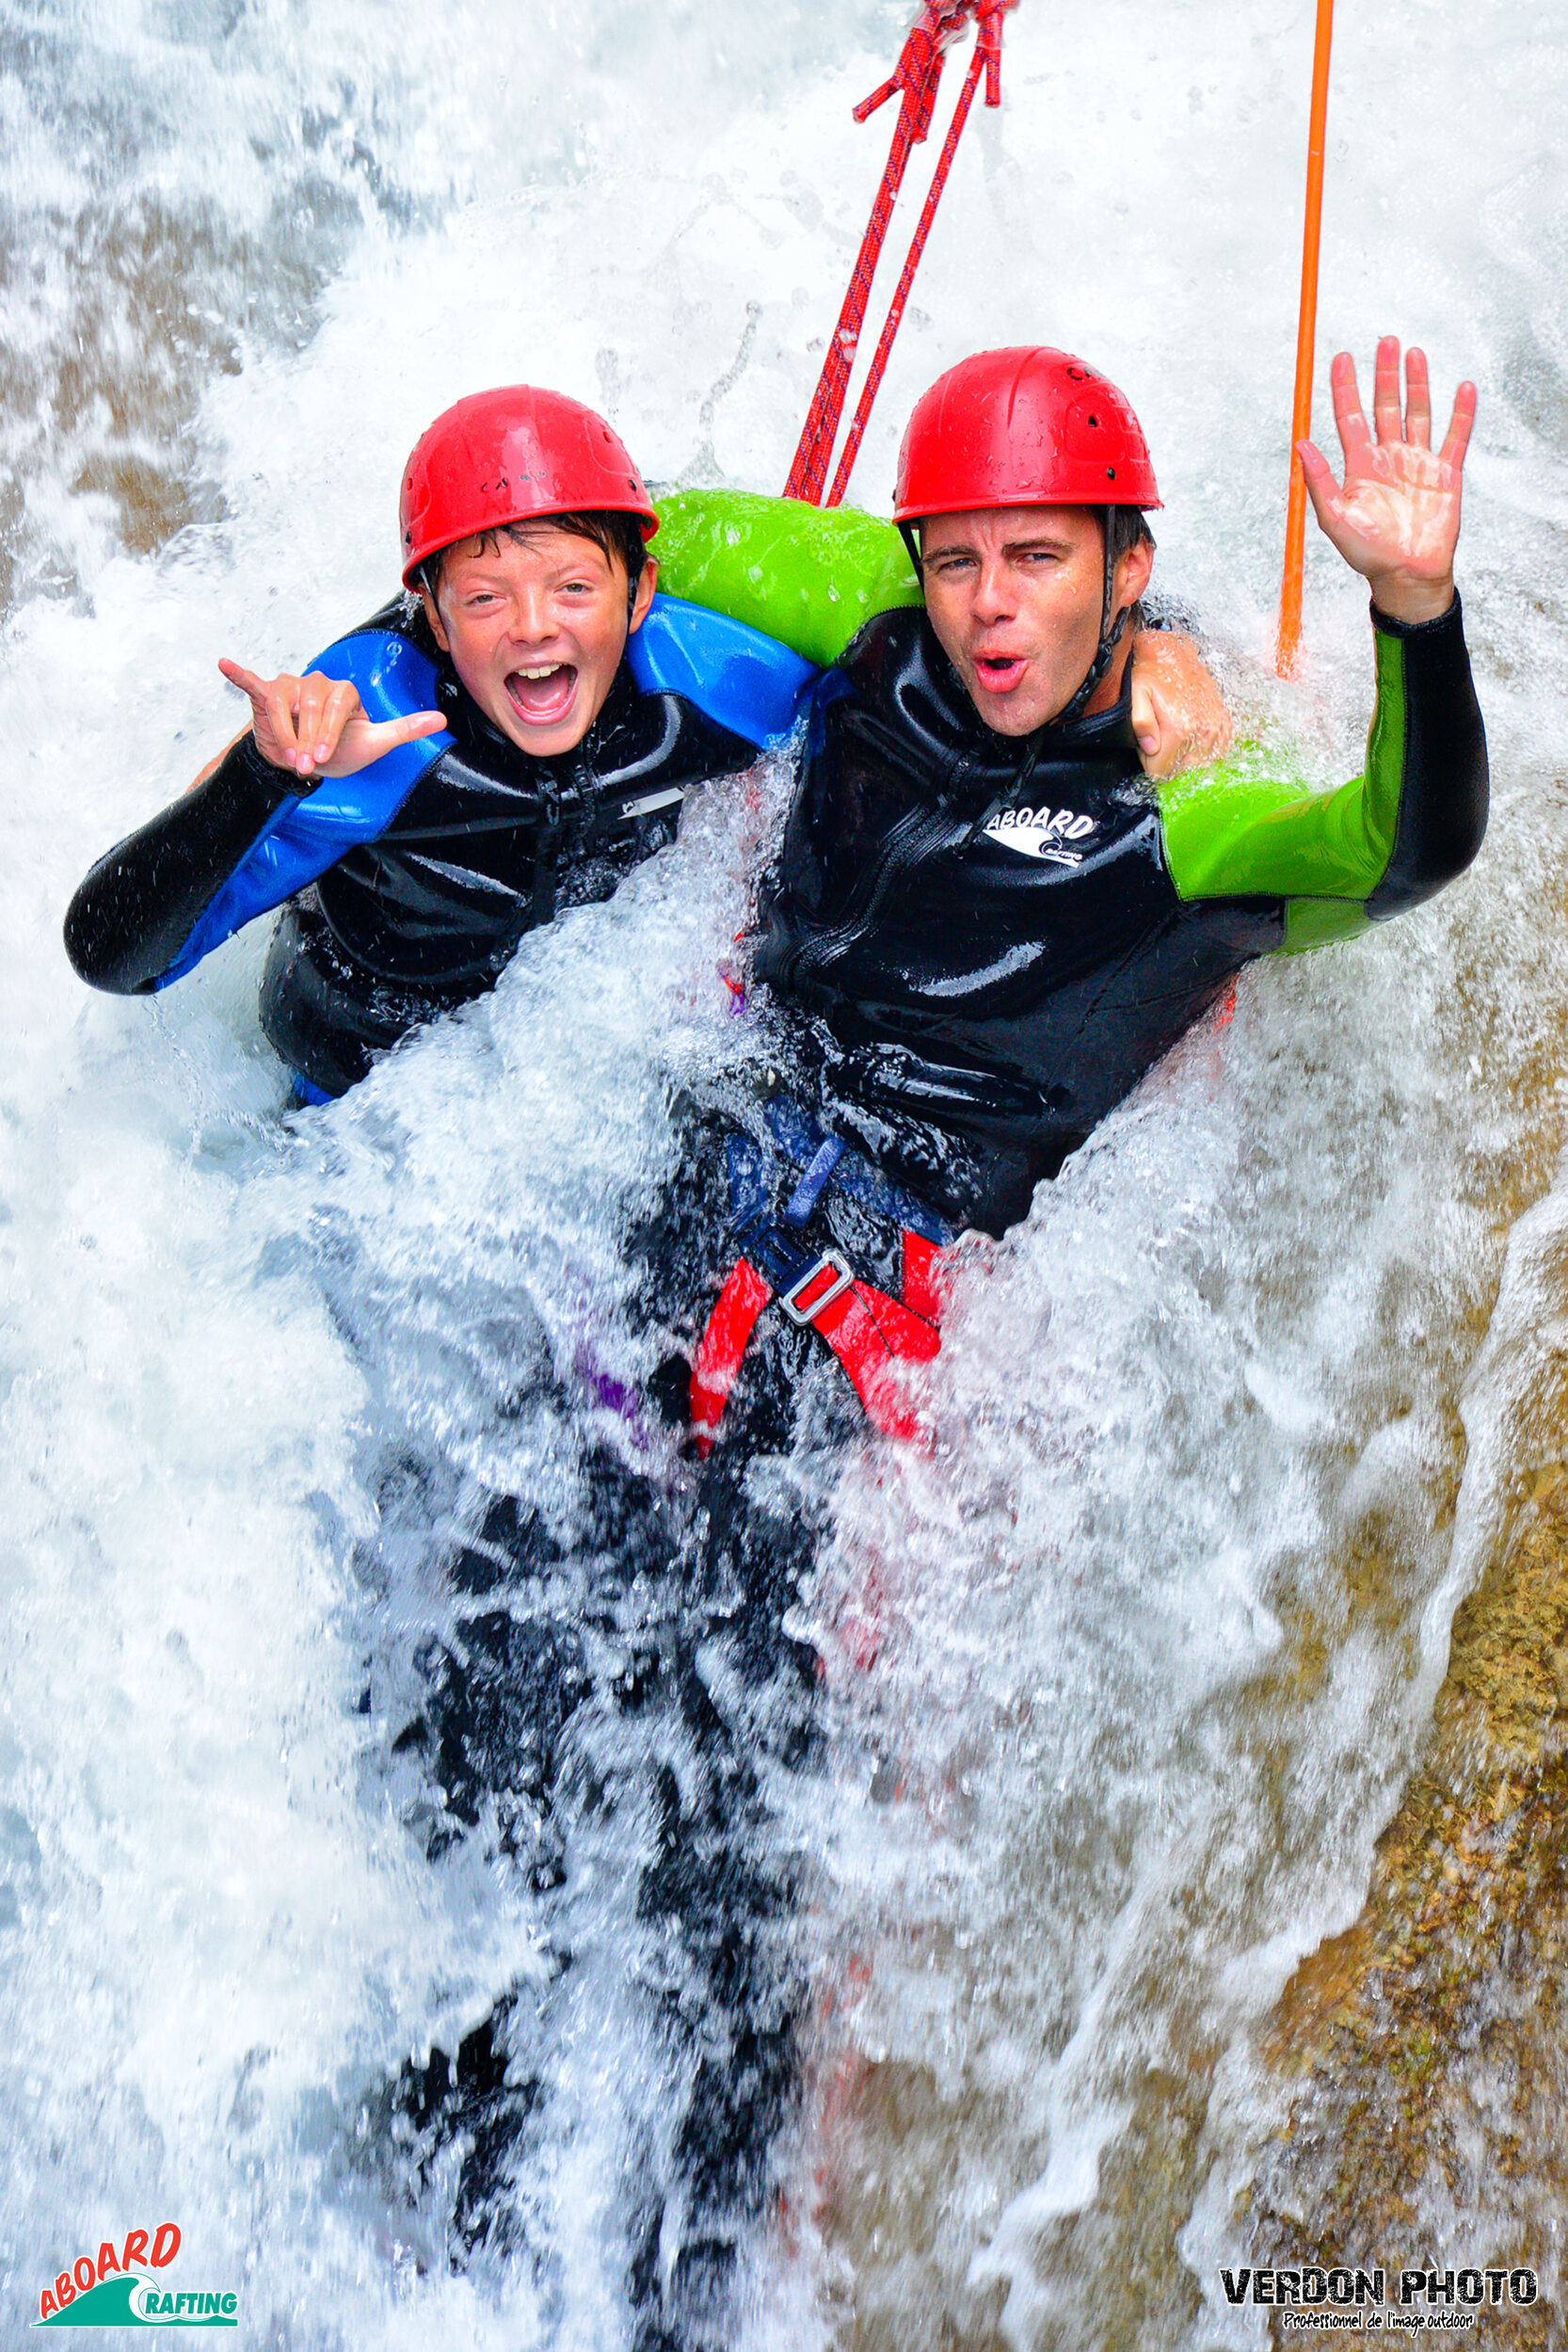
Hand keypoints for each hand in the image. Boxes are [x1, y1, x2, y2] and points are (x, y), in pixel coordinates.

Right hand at [218, 660, 444, 783]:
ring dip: (283, 734)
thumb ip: (404, 729)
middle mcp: (316, 682)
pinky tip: (224, 666)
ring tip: (286, 757)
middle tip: (305, 765)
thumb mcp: (375, 742)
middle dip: (306, 741)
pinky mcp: (265, 693)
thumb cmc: (341, 750)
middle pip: (309, 708)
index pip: (335, 708)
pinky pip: (252, 682)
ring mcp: (290, 686)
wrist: (308, 762)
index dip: (327, 734)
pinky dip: (239, 674)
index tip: (321, 758)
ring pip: (282, 706)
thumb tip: (442, 719)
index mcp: (343, 692)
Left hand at [1129, 630, 1232, 777]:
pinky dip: (1200, 750)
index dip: (1149, 762)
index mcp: (1179, 729)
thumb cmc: (1151, 673)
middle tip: (1158, 737)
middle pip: (1179, 771)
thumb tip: (1151, 748)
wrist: (1174, 652)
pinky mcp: (1224, 724)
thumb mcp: (1136, 694)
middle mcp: (1202, 731)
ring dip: (1183, 756)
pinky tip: (1189, 736)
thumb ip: (1141, 722)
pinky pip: (1214, 753)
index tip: (1146, 745)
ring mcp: (1216, 729)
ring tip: (1172, 733)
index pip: (1161, 772)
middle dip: (1165, 760)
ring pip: (1197, 766)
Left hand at [1297, 338, 1474, 625]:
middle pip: (1386, 405)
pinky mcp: (1445, 473)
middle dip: (1384, 374)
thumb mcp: (1335, 519)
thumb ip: (1319, 481)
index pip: (1350, 417)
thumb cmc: (1367, 554)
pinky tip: (1463, 389)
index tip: (1341, 357)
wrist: (1406, 576)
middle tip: (1384, 341)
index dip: (1345, 387)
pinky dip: (1461, 413)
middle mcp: (1388, 457)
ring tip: (1413, 353)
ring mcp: (1418, 462)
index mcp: (1360, 466)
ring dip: (1417, 383)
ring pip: (1418, 412)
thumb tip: (1299, 444)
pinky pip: (1455, 437)